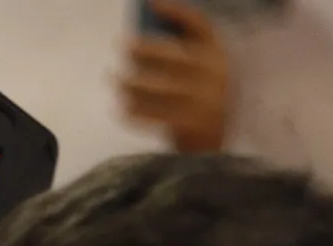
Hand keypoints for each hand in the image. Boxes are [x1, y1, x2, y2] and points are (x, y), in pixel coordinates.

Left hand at [120, 0, 231, 153]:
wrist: (215, 144)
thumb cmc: (200, 101)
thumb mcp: (200, 73)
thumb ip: (181, 54)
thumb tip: (142, 36)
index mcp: (218, 57)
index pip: (201, 26)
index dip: (177, 11)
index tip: (151, 3)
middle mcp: (215, 75)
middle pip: (175, 56)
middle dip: (145, 49)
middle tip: (121, 44)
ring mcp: (204, 101)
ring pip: (160, 87)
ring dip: (132, 82)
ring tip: (114, 79)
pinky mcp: (189, 124)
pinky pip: (154, 115)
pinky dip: (134, 111)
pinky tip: (120, 107)